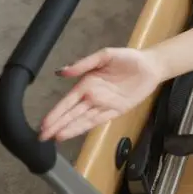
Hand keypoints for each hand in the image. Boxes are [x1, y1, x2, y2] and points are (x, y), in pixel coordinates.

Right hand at [39, 47, 165, 141]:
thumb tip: (62, 71)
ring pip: (82, 119)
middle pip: (71, 113)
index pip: (67, 101)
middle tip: (41, 137)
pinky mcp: (116, 110)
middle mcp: (92, 96)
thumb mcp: (105, 56)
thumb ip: (84, 64)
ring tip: (54, 138)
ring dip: (69, 128)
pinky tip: (73, 133)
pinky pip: (98, 120)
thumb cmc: (128, 58)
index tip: (43, 123)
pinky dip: (85, 127)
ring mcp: (104, 105)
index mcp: (87, 83)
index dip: (55, 113)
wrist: (151, 65)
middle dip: (56, 125)